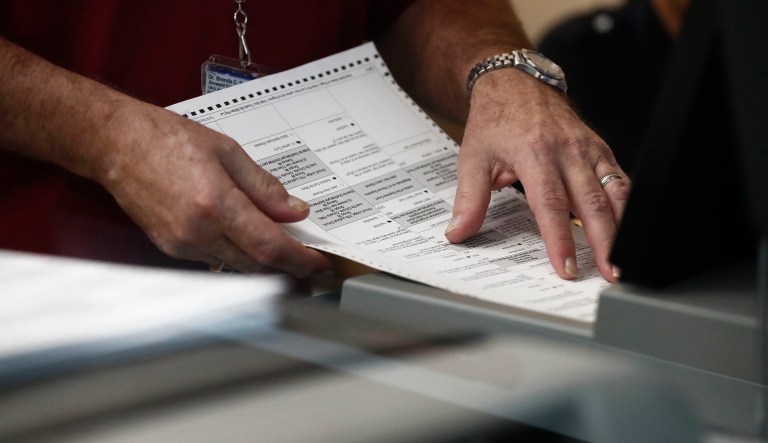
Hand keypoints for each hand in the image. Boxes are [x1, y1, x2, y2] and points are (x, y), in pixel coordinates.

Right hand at [96, 100, 330, 276]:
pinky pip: (215, 259)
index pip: (269, 246)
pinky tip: (247, 238)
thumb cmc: (166, 138)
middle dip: (287, 266)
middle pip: (256, 264)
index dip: (299, 259)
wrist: (115, 143)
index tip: (319, 263)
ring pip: (236, 265)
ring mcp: (181, 244)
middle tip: (310, 260)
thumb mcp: (226, 151)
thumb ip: (263, 186)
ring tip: (283, 245)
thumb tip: (294, 210)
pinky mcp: (170, 247)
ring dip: (263, 260)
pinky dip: (237, 253)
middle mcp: (197, 231)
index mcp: (215, 204)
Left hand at [444, 68, 629, 281]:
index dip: (560, 240)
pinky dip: (627, 206)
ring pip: (613, 192)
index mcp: (534, 153)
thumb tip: (458, 232)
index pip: (550, 204)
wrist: (514, 83)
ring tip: (622, 259)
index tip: (566, 267)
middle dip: (604, 243)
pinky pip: (619, 179)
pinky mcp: (600, 148)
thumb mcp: (472, 158)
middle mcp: (566, 150)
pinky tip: (627, 229)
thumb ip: (469, 199)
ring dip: (621, 229)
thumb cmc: (494, 122)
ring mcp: (587, 148)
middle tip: (609, 273)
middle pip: (591, 203)